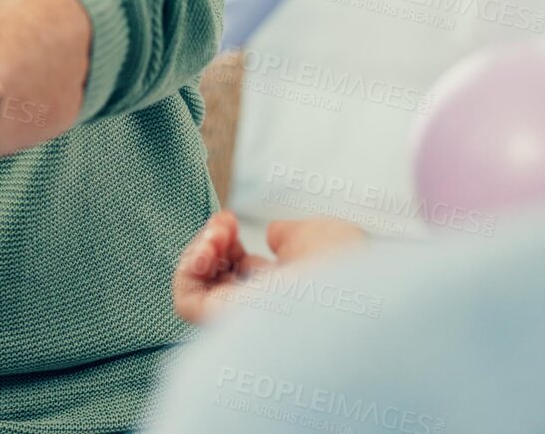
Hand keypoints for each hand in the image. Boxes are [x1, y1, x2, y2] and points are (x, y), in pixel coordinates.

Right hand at [172, 212, 371, 323]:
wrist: (357, 292)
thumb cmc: (349, 266)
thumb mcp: (318, 234)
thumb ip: (289, 234)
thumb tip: (272, 235)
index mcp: (286, 291)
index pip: (241, 270)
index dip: (229, 240)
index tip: (232, 219)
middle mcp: (263, 309)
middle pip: (217, 277)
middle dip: (212, 242)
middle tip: (224, 224)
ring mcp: (244, 319)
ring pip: (198, 290)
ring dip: (198, 251)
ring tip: (216, 234)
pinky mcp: (227, 325)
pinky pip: (187, 303)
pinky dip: (188, 270)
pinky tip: (207, 249)